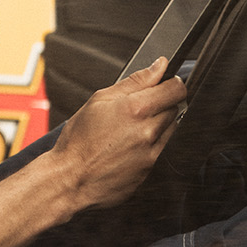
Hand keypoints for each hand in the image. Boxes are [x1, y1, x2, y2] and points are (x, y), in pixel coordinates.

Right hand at [46, 57, 185, 209]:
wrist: (70, 179)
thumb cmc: (79, 140)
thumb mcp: (100, 99)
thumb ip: (135, 81)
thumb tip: (158, 67)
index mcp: (136, 109)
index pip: (176, 89)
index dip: (172, 83)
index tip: (165, 84)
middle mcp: (148, 131)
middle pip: (174, 108)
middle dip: (161, 103)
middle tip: (136, 108)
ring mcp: (151, 152)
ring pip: (169, 128)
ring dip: (157, 123)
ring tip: (129, 128)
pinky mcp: (149, 169)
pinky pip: (159, 149)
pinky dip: (149, 144)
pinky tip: (127, 145)